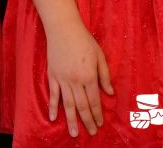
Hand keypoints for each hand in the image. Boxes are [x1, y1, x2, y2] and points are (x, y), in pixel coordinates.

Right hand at [46, 21, 112, 137]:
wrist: (63, 28)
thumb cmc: (84, 40)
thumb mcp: (100, 56)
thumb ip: (104, 75)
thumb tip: (110, 93)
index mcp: (89, 76)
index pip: (94, 101)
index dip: (98, 114)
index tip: (100, 124)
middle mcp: (76, 80)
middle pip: (82, 106)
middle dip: (87, 121)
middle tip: (91, 132)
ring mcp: (63, 79)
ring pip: (68, 104)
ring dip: (72, 120)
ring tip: (74, 133)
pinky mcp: (53, 75)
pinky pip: (53, 94)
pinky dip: (53, 107)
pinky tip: (53, 118)